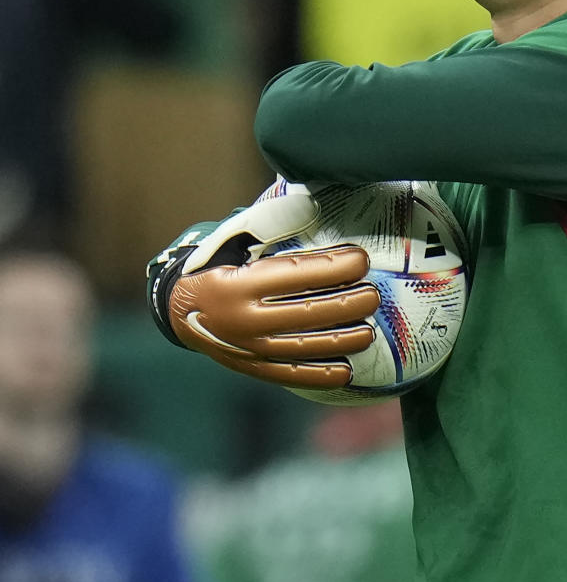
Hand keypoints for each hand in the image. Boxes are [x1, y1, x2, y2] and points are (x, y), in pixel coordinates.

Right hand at [147, 182, 380, 390]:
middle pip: (304, 314)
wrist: (177, 309)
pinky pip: (288, 374)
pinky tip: (346, 371)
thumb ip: (271, 223)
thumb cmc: (217, 266)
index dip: (332, 267)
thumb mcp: (234, 237)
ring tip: (369, 331)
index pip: (294, 275)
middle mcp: (242, 320)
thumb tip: (312, 206)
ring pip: (302, 348)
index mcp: (238, 284)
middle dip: (345, 304)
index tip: (361, 260)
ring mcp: (247, 349)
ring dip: (341, 341)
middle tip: (373, 295)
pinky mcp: (251, 368)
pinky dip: (318, 375)